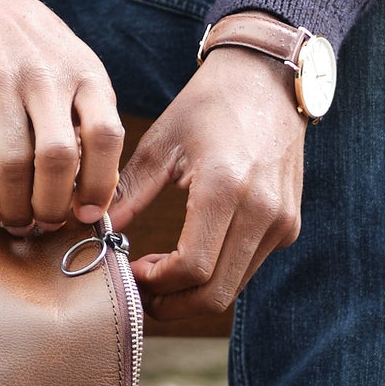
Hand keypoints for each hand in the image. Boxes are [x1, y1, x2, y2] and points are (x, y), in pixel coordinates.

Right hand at [0, 0, 123, 232]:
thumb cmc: (36, 50)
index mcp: (85, 74)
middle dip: (51, 205)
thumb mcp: (78, 69)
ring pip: (10, 166)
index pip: (106, 135)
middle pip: (56, 158)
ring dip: (14, 207)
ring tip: (16, 220)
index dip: (100, 183)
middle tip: (45, 223)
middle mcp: (44, 78)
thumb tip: (93, 193)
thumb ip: (90, 119)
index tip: (89, 214)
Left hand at [108, 24, 306, 321]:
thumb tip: (96, 231)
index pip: (191, 268)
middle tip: (141, 292)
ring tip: (158, 274)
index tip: (131, 271)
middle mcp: (262, 212)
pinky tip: (188, 256)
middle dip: (172, 304)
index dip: (155, 284)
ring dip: (192, 294)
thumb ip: (129, 193)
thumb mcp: (160, 143)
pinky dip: (215, 275)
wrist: (268, 81)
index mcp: (225, 188)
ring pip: (232, 289)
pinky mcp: (288, 226)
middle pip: (215, 293)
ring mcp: (281, 222)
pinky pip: (246, 269)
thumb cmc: (208, 105)